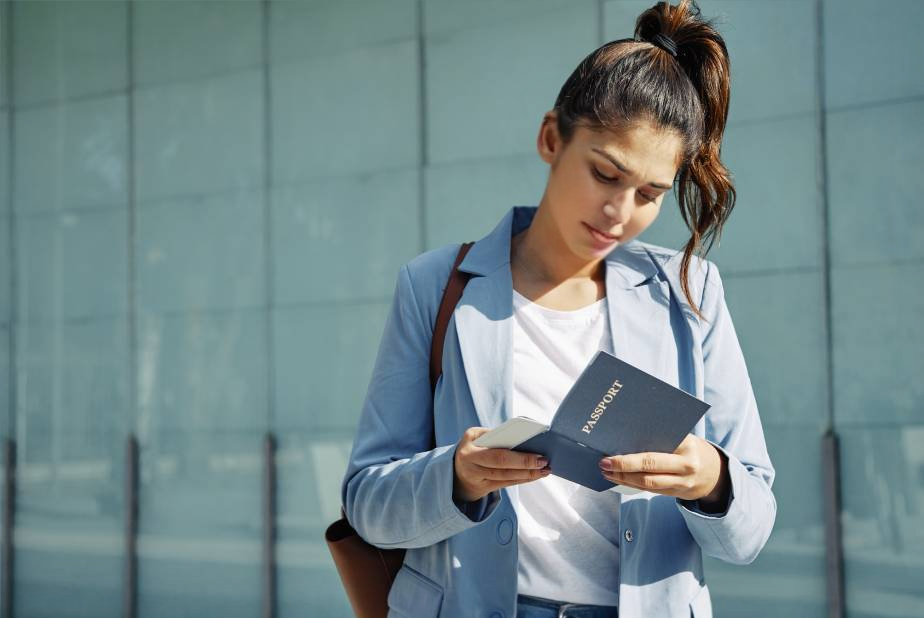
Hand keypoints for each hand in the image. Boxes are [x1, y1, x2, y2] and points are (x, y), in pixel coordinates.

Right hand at [453, 427, 550, 502]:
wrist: (454, 470)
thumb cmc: (471, 447)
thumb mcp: (474, 436)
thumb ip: (492, 434)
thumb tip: (518, 437)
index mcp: (469, 450)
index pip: (497, 454)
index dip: (518, 456)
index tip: (536, 451)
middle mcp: (472, 466)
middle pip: (503, 467)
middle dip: (526, 465)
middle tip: (544, 462)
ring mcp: (477, 479)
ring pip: (507, 478)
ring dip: (528, 474)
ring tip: (545, 470)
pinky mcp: (484, 488)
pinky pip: (506, 484)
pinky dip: (522, 479)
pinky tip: (535, 475)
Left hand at [598, 434, 729, 507]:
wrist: (715, 473)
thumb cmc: (690, 449)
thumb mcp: (683, 438)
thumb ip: (662, 435)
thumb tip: (626, 433)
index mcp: (686, 444)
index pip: (658, 443)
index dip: (636, 445)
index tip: (616, 441)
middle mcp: (685, 464)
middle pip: (650, 465)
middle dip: (624, 464)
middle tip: (604, 461)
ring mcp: (682, 481)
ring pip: (648, 482)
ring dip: (623, 477)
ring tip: (605, 471)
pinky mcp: (675, 493)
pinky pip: (649, 490)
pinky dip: (630, 484)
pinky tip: (617, 479)